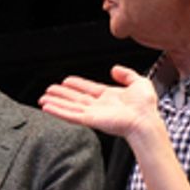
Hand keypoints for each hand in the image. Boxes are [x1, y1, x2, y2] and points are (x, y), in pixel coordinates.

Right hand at [41, 67, 161, 140]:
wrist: (145, 120)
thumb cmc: (146, 107)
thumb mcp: (139, 82)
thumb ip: (126, 74)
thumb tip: (115, 68)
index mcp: (110, 97)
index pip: (88, 89)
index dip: (77, 84)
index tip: (66, 81)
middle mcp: (100, 106)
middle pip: (76, 99)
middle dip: (62, 95)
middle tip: (49, 90)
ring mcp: (93, 114)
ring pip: (70, 107)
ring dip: (56, 103)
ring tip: (43, 98)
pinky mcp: (89, 120)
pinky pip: (70, 115)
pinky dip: (58, 111)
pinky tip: (48, 107)